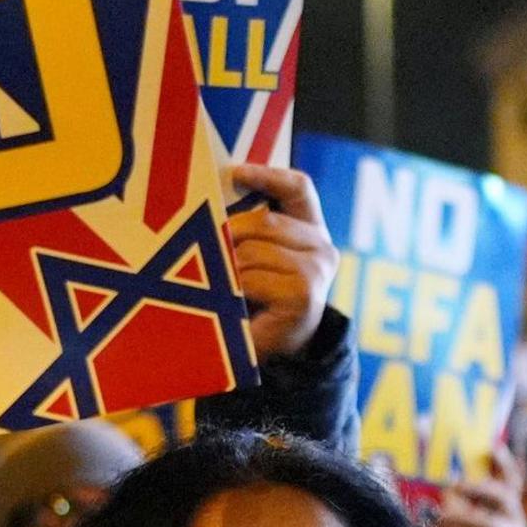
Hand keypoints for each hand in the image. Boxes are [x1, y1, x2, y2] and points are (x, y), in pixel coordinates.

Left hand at [223, 163, 335, 357]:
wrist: (278, 355)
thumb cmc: (260, 302)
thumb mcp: (257, 260)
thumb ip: (249, 231)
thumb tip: (211, 204)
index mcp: (312, 231)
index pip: (298, 189)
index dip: (269, 175)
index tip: (235, 172)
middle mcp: (322, 248)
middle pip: (264, 221)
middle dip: (228, 236)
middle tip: (204, 254)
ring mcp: (316, 272)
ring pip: (253, 250)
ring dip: (228, 269)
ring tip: (220, 288)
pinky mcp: (303, 296)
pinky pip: (251, 278)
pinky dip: (233, 291)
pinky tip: (232, 304)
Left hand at [433, 451, 526, 526]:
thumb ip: (468, 513)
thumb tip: (444, 493)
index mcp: (512, 513)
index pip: (513, 481)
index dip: (505, 463)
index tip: (494, 445)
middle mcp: (517, 521)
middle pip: (502, 494)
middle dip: (476, 486)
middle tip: (452, 484)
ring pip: (484, 520)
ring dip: (456, 518)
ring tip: (435, 518)